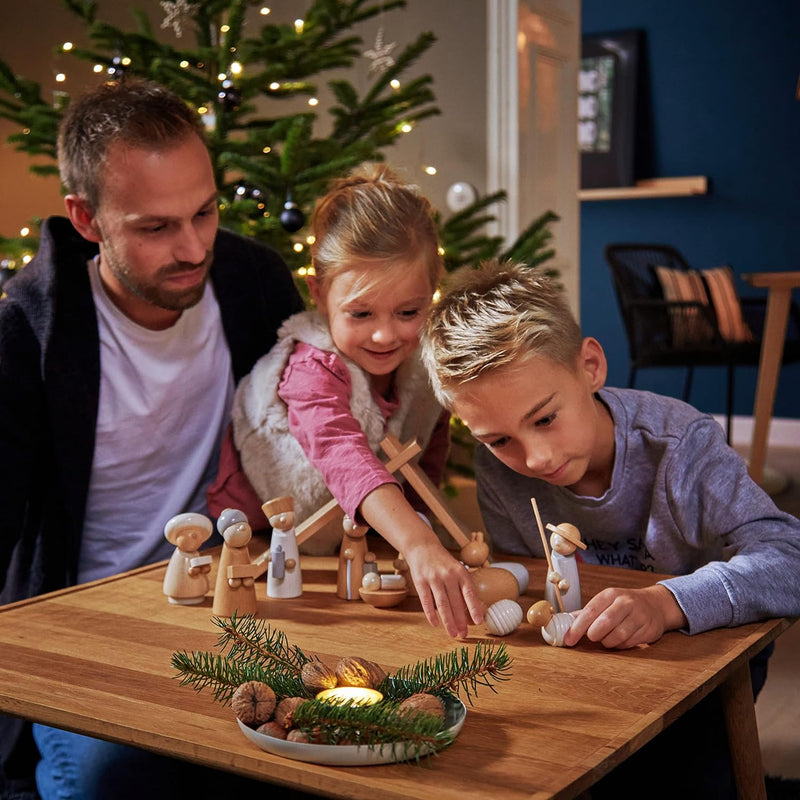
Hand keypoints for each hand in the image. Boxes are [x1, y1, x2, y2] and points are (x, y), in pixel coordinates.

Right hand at [358, 484, 484, 637]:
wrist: (423, 546)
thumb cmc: (443, 563)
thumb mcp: (457, 571)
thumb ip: (463, 589)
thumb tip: (473, 612)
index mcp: (461, 572)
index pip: (469, 592)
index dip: (474, 607)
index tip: (479, 621)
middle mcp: (448, 575)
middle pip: (455, 602)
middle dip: (460, 621)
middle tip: (464, 635)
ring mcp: (433, 578)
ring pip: (442, 603)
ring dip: (448, 621)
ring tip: (453, 634)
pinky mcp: (420, 581)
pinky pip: (426, 600)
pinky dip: (430, 613)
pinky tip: (435, 624)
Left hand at [563, 585, 686, 648]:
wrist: (655, 605)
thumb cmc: (624, 605)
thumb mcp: (606, 602)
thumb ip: (587, 612)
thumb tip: (565, 621)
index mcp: (610, 594)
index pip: (590, 610)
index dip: (577, 627)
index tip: (569, 639)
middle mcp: (625, 602)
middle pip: (605, 622)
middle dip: (594, 634)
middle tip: (592, 637)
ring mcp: (639, 616)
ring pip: (618, 636)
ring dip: (608, 642)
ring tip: (606, 638)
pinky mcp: (649, 629)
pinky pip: (629, 643)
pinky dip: (620, 645)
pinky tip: (619, 640)